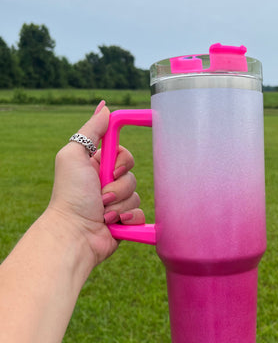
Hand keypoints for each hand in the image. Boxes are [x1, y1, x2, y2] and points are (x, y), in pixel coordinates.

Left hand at [47, 101, 143, 267]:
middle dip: (119, 185)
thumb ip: (90, 130)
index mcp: (96, 166)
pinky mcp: (124, 221)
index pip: (123, 153)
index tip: (114, 167)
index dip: (123, 160)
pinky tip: (115, 224)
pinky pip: (141, 214)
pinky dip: (129, 219)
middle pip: (132, 174)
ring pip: (136, 195)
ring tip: (103, 213)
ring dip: (120, 204)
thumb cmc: (71, 195)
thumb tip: (105, 108)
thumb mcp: (74, 155)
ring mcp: (116, 203)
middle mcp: (106, 183)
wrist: (75, 234)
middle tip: (102, 194)